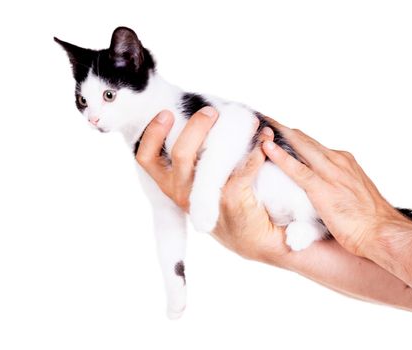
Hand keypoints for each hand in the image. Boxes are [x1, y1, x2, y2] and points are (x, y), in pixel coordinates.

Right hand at [136, 108, 288, 262]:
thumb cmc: (223, 201)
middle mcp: (182, 193)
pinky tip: (265, 139)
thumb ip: (193, 156)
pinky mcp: (232, 200)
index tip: (166, 113)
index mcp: (170, 184)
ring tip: (244, 121)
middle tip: (211, 111)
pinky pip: (244, 167)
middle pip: (180, 153)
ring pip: (208, 161)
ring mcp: (206, 199)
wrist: (251, 238)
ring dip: (227, 135)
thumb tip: (201, 113)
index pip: (146, 158)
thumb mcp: (199, 181)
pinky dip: (257, 150)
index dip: (151, 133)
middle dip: (196, 126)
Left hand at [262, 119, 411, 256]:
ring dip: (278, 135)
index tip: (277, 130)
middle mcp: (337, 161)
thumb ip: (336, 184)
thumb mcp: (352, 194)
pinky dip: (280, 156)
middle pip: (303, 139)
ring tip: (260, 125)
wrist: (383, 233)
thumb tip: (322, 186)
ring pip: (299, 146)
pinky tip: (266, 148)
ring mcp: (330, 173)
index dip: (293, 137)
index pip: (312, 144)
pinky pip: (297, 168)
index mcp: (343, 162)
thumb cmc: (369, 221)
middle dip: (282, 129)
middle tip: (263, 119)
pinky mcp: (322, 188)